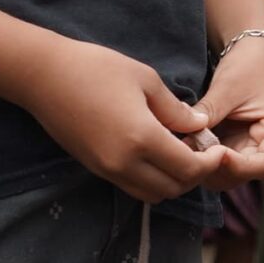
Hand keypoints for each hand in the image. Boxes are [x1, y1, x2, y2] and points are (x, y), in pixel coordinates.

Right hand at [17, 36, 228, 204]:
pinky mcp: (95, 168)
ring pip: (152, 194)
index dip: (209, 163)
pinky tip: (156, 152)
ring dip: (172, 180)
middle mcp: (124, 163)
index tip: (219, 148)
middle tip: (202, 150)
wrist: (44, 76)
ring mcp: (107, 170)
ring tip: (180, 151)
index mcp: (141, 139)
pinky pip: (132, 186)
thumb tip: (200, 126)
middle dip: (194, 174)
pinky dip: (151, 179)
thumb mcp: (145, 80)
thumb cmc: (97, 68)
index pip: (188, 169)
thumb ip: (175, 110)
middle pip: (173, 189)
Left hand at [192, 36, 263, 191]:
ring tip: (187, 147)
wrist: (250, 49)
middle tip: (192, 153)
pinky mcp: (236, 145)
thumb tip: (184, 137)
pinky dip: (204, 156)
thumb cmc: (248, 64)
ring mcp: (251, 147)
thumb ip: (210, 112)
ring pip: (230, 173)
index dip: (240, 166)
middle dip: (218, 168)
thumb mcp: (229, 86)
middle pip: (246, 174)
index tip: (216, 154)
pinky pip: (220, 161)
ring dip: (208, 166)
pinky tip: (188, 144)